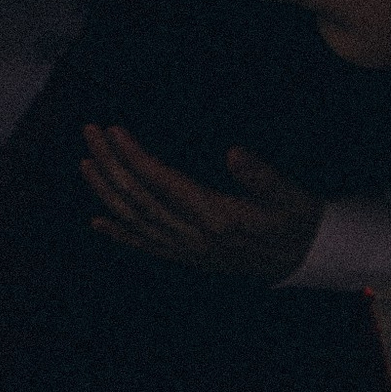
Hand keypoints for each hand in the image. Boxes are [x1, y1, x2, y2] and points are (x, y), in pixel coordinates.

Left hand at [80, 126, 324, 279]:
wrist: (305, 260)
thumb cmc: (297, 221)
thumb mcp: (291, 196)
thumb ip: (262, 177)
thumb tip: (234, 153)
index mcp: (217, 218)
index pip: (164, 184)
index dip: (136, 158)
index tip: (114, 131)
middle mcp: (195, 238)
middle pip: (141, 200)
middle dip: (112, 166)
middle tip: (90, 133)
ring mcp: (188, 250)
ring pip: (137, 221)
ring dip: (107, 193)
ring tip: (86, 163)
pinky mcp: (188, 257)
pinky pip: (147, 247)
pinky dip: (121, 234)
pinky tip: (98, 222)